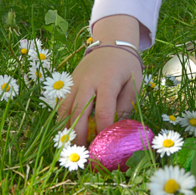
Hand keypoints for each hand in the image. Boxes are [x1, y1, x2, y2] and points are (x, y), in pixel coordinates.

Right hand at [57, 15, 142, 144]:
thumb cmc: (126, 66)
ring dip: (66, 128)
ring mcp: (76, 81)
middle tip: (81, 152)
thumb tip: (117, 128)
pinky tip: (64, 132)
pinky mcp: (70, 82)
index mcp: (107, 81)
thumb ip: (126, 105)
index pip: (103, 111)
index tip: (104, 146)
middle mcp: (88, 81)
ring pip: (66, 108)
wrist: (111, 42)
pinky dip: (61, 119)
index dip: (103, 131)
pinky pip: (62, 103)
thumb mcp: (134, 83)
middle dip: (79, 134)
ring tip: (69, 146)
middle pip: (79, 112)